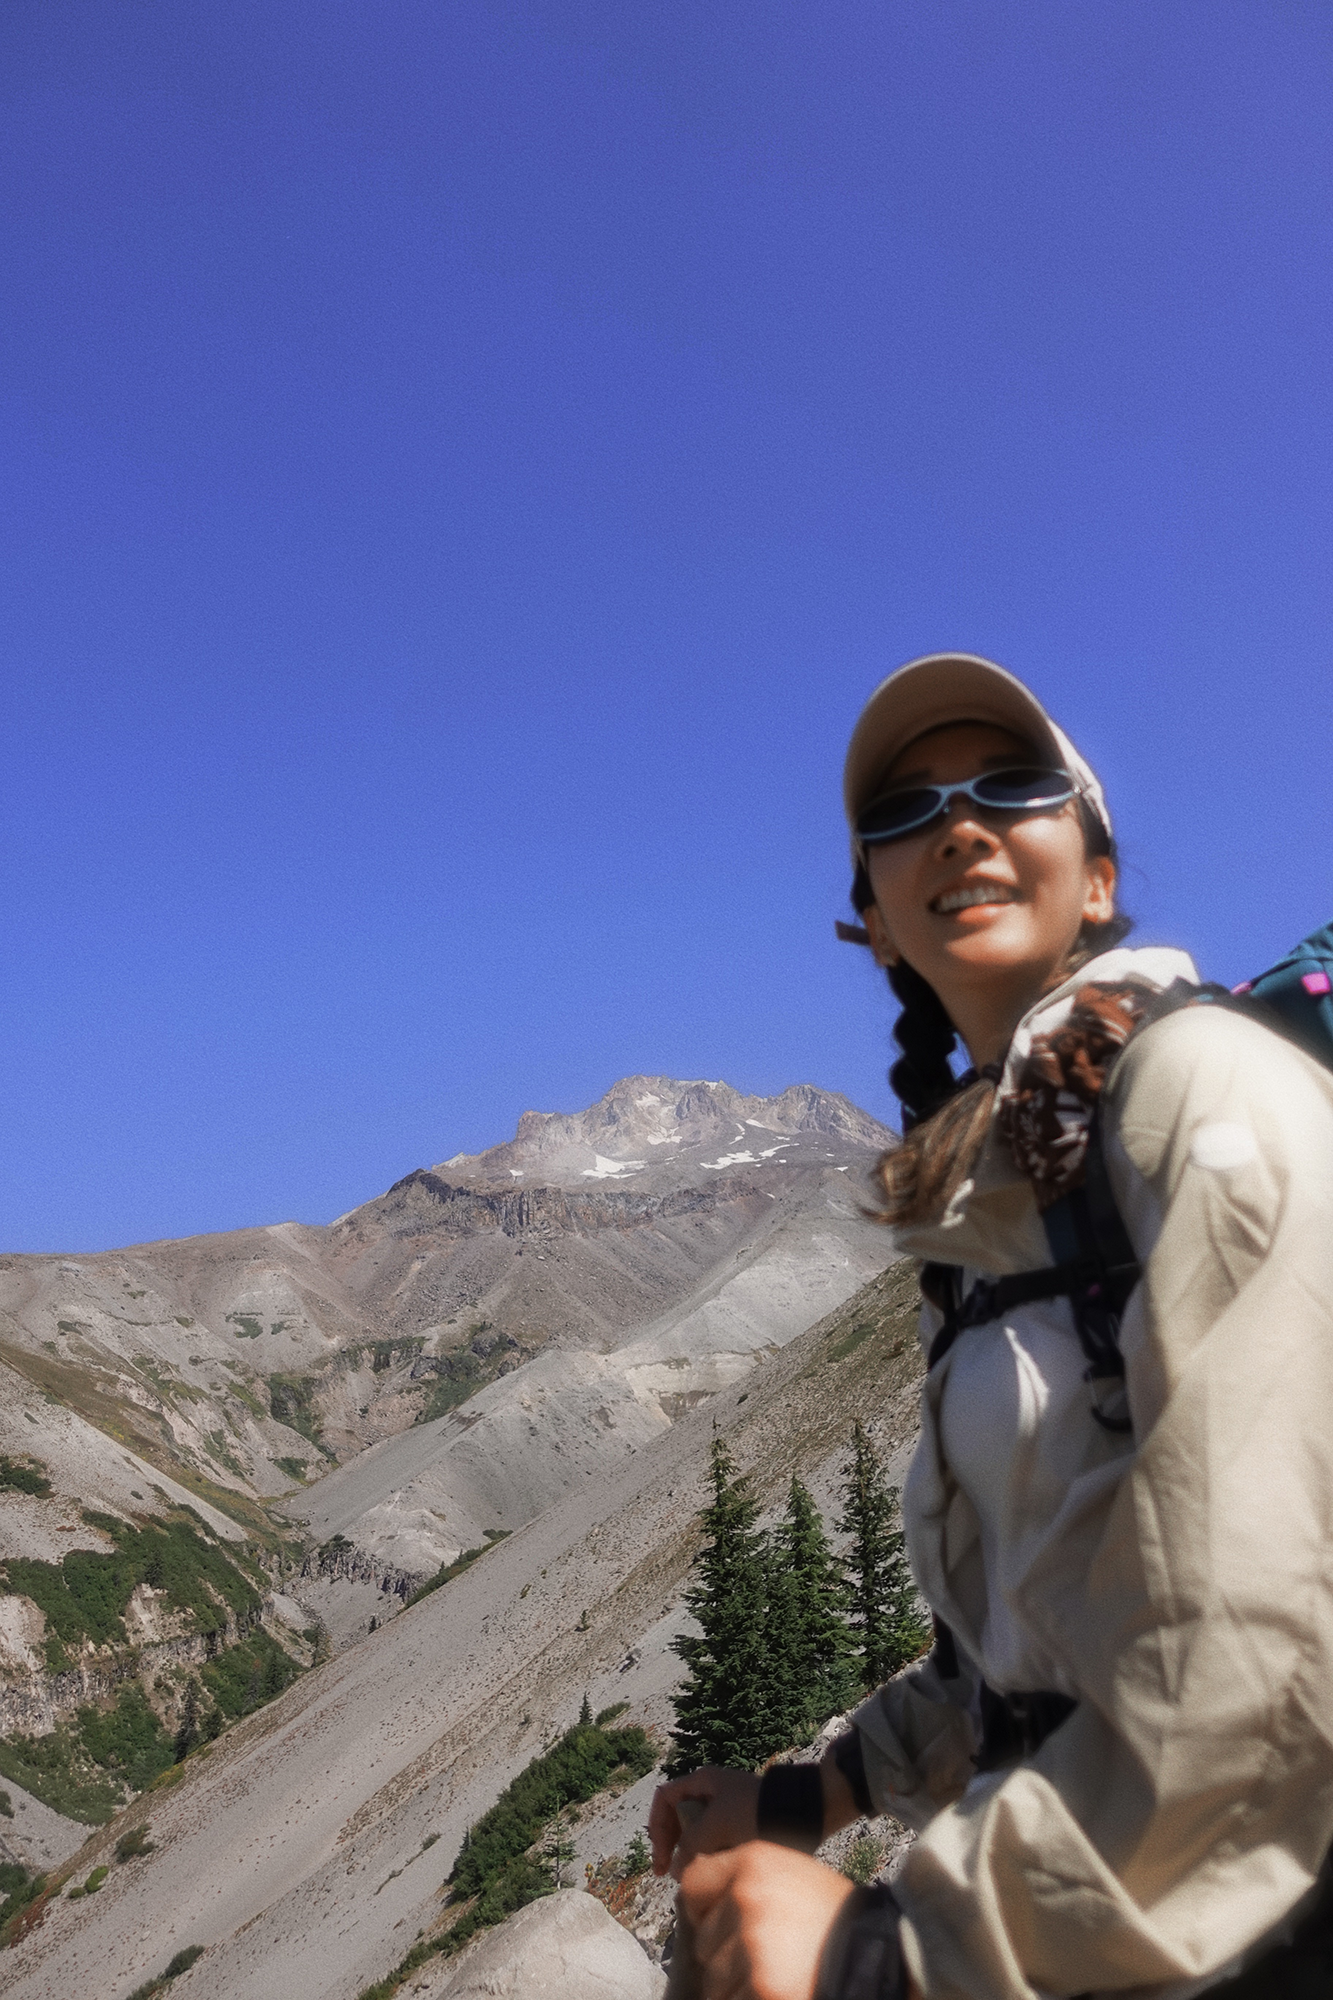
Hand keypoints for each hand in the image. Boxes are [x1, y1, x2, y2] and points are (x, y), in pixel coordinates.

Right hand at [649, 1766, 760, 1876]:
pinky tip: (713, 1872)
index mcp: (702, 1781)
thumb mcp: (715, 1825)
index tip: (661, 1857)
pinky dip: (710, 1857)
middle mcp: (711, 1793)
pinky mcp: (739, 1828)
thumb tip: (676, 1869)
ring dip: (691, 1855)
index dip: (657, 1827)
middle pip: (678, 1819)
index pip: (664, 1799)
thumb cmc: (753, 1811)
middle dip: (673, 1846)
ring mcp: (725, 1811)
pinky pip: (715, 1843)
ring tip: (694, 1875)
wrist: (798, 1812)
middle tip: (671, 1874)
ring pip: (697, 1835)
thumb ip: (689, 1846)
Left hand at [678, 1842, 854, 1999]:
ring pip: (715, 1980)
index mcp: (753, 1862)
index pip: (694, 1884)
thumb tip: (701, 1905)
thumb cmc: (835, 1918)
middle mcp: (746, 1897)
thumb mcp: (792, 1876)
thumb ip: (747, 1882)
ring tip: (778, 1977)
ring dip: (738, 1987)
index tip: (721, 1924)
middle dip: (728, 1956)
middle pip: (704, 1941)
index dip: (704, 1909)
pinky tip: (780, 1992)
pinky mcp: (760, 1988)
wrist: (879, 1956)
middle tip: (768, 1958)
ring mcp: (751, 1946)